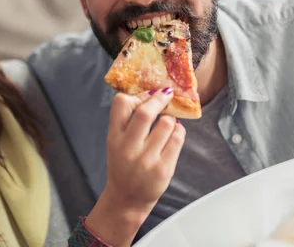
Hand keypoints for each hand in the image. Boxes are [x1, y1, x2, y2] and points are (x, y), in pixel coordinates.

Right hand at [85, 88, 185, 245]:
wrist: (127, 199)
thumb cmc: (123, 166)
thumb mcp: (115, 142)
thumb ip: (127, 121)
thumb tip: (151, 94)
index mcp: (114, 138)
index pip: (121, 104)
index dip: (137, 95)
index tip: (147, 95)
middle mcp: (128, 148)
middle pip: (145, 112)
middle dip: (159, 99)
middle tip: (166, 94)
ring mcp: (146, 160)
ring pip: (166, 123)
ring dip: (171, 118)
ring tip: (168, 122)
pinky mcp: (163, 169)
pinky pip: (177, 139)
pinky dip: (179, 131)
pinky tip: (174, 133)